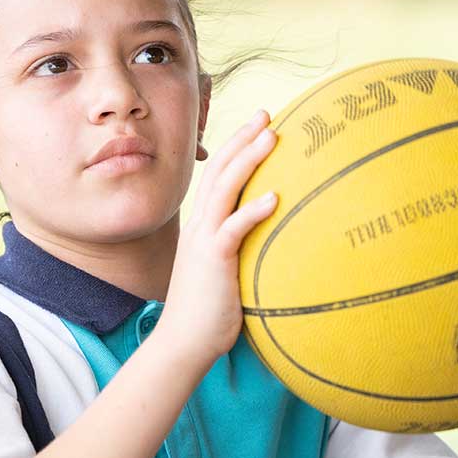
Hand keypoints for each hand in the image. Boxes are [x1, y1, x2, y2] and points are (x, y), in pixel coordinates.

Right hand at [152, 108, 279, 367]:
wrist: (182, 343)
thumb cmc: (208, 314)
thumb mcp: (223, 273)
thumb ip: (239, 252)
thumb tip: (268, 243)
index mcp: (202, 226)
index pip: (217, 176)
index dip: (237, 148)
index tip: (260, 127)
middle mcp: (200, 226)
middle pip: (220, 170)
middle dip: (243, 138)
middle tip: (268, 114)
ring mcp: (204, 240)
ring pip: (224, 188)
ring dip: (249, 159)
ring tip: (272, 135)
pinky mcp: (213, 260)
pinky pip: (233, 229)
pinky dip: (253, 210)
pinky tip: (275, 196)